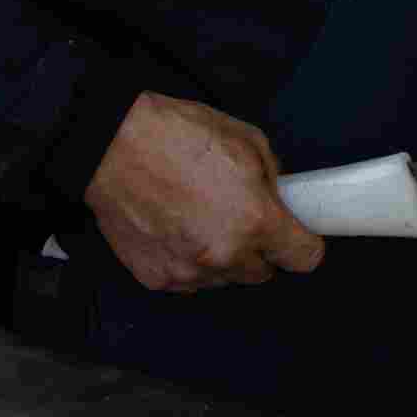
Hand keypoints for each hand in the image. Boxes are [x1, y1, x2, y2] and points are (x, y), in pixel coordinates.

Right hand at [83, 92, 325, 293]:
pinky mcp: (157, 279)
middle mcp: (225, 255)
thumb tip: (280, 201)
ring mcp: (188, 272)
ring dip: (223, 258)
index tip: (296, 237)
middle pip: (263, 273)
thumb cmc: (178, 136)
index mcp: (255, 221)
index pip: (304, 258)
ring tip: (202, 219)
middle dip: (259, 249)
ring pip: (225, 279)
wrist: (112, 146)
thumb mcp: (249, 141)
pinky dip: (190, 262)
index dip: (303, 245)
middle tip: (241, 217)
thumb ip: (273, 181)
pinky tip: (177, 229)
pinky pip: (190, 281)